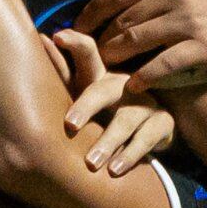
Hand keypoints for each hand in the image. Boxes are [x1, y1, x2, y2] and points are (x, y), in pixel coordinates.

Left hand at [50, 27, 176, 175]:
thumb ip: (64, 71)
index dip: (75, 43)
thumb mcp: (82, 94)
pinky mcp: (163, 122)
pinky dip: (130, 155)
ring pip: (126, 120)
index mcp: (101, 75)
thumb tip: (43, 39)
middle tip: (70, 125)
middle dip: (87, 106)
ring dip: (108, 142)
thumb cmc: (104, 111)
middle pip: (104, 90)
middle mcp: (124, 83)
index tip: (57, 37)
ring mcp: (146, 102)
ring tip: (91, 163)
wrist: (146, 132)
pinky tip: (115, 170)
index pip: (88, 53)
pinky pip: (147, 139)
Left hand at [87, 0, 206, 90]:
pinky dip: (145, 77)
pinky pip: (164, 64)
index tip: (77, 27)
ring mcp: (189, 22)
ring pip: (137, 40)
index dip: (91, 12)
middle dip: (101, 39)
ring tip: (105, 68)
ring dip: (115, 57)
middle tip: (89, 54)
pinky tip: (132, 87)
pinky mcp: (202, 48)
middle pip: (122, 20)